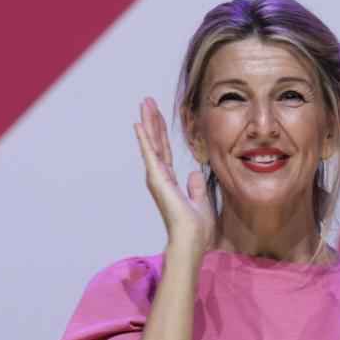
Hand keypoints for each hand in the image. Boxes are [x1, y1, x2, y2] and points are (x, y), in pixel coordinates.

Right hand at [133, 97, 214, 250]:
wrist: (191, 239)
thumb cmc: (196, 227)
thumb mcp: (200, 202)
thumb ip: (196, 187)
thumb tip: (194, 173)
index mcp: (170, 181)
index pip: (164, 151)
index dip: (161, 132)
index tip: (158, 115)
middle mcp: (160, 177)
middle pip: (156, 143)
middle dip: (152, 121)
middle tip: (147, 101)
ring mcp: (157, 177)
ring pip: (151, 143)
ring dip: (147, 122)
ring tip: (144, 103)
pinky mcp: (157, 179)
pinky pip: (150, 154)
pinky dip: (144, 138)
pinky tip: (139, 123)